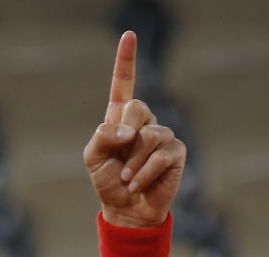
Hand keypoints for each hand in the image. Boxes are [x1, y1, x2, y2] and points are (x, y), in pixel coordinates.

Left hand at [83, 31, 185, 228]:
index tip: (129, 35)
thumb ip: (102, 136)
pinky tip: (137, 184)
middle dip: (125, 136)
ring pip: (149, 136)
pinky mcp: (176, 152)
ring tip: (127, 178)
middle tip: (119, 162)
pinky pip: (161, 155)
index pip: (124, 83)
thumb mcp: (93, 158)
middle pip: (138, 108)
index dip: (126, 59)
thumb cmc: (108, 181)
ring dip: (133, 162)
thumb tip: (129, 130)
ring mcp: (162, 135)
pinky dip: (144, 172)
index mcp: (120, 118)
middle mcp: (144, 121)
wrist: (126, 209)